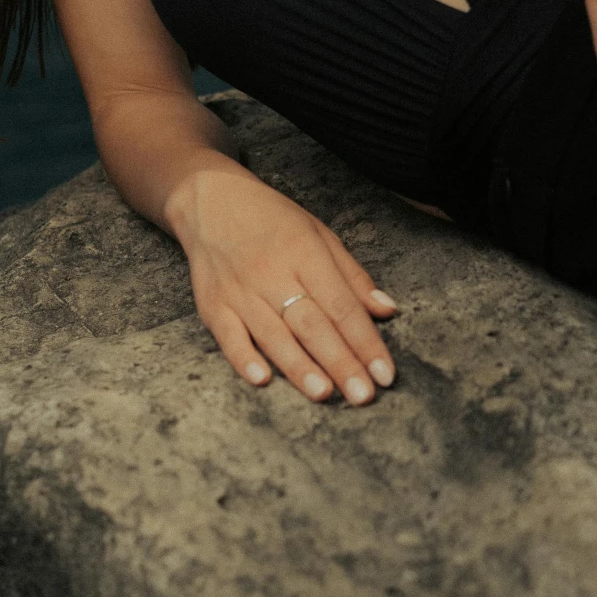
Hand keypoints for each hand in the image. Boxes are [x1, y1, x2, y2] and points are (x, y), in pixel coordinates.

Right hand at [169, 162, 398, 403]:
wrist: (209, 200)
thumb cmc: (272, 220)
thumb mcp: (319, 233)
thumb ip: (352, 276)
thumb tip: (386, 310)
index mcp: (305, 252)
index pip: (342, 305)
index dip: (365, 341)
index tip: (385, 373)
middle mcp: (272, 272)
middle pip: (312, 325)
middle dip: (340, 362)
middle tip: (363, 395)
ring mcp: (239, 291)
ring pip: (274, 335)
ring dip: (299, 368)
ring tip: (323, 394)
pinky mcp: (212, 304)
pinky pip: (228, 336)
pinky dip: (243, 358)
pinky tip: (262, 380)